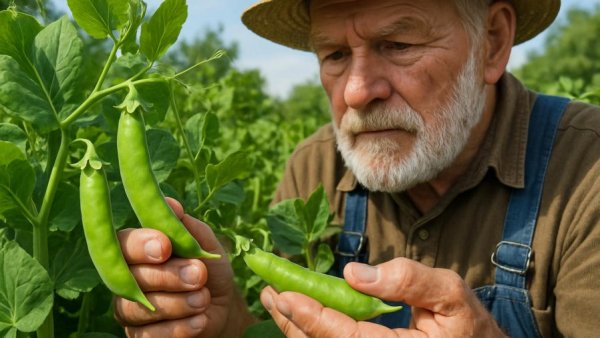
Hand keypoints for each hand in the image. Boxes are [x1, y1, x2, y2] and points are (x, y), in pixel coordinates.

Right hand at [113, 198, 254, 337]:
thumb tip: (171, 204)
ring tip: (205, 299)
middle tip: (199, 275)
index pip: (123, 243)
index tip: (165, 247)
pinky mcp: (139, 336)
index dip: (139, 245)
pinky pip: (148, 336)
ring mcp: (129, 310)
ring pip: (136, 308)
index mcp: (138, 250)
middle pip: (131, 277)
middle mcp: (127, 278)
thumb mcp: (206, 245)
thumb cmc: (210, 270)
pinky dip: (178, 328)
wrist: (224, 308)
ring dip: (176, 304)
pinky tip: (200, 321)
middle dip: (168, 276)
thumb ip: (186, 227)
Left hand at [261, 258, 505, 337]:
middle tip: (267, 292)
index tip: (283, 294)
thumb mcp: (449, 294)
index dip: (312, 317)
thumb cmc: (468, 324)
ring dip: (295, 328)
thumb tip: (353, 273)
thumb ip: (408, 280)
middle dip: (291, 322)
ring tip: (273, 298)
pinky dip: (312, 332)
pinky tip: (298, 315)